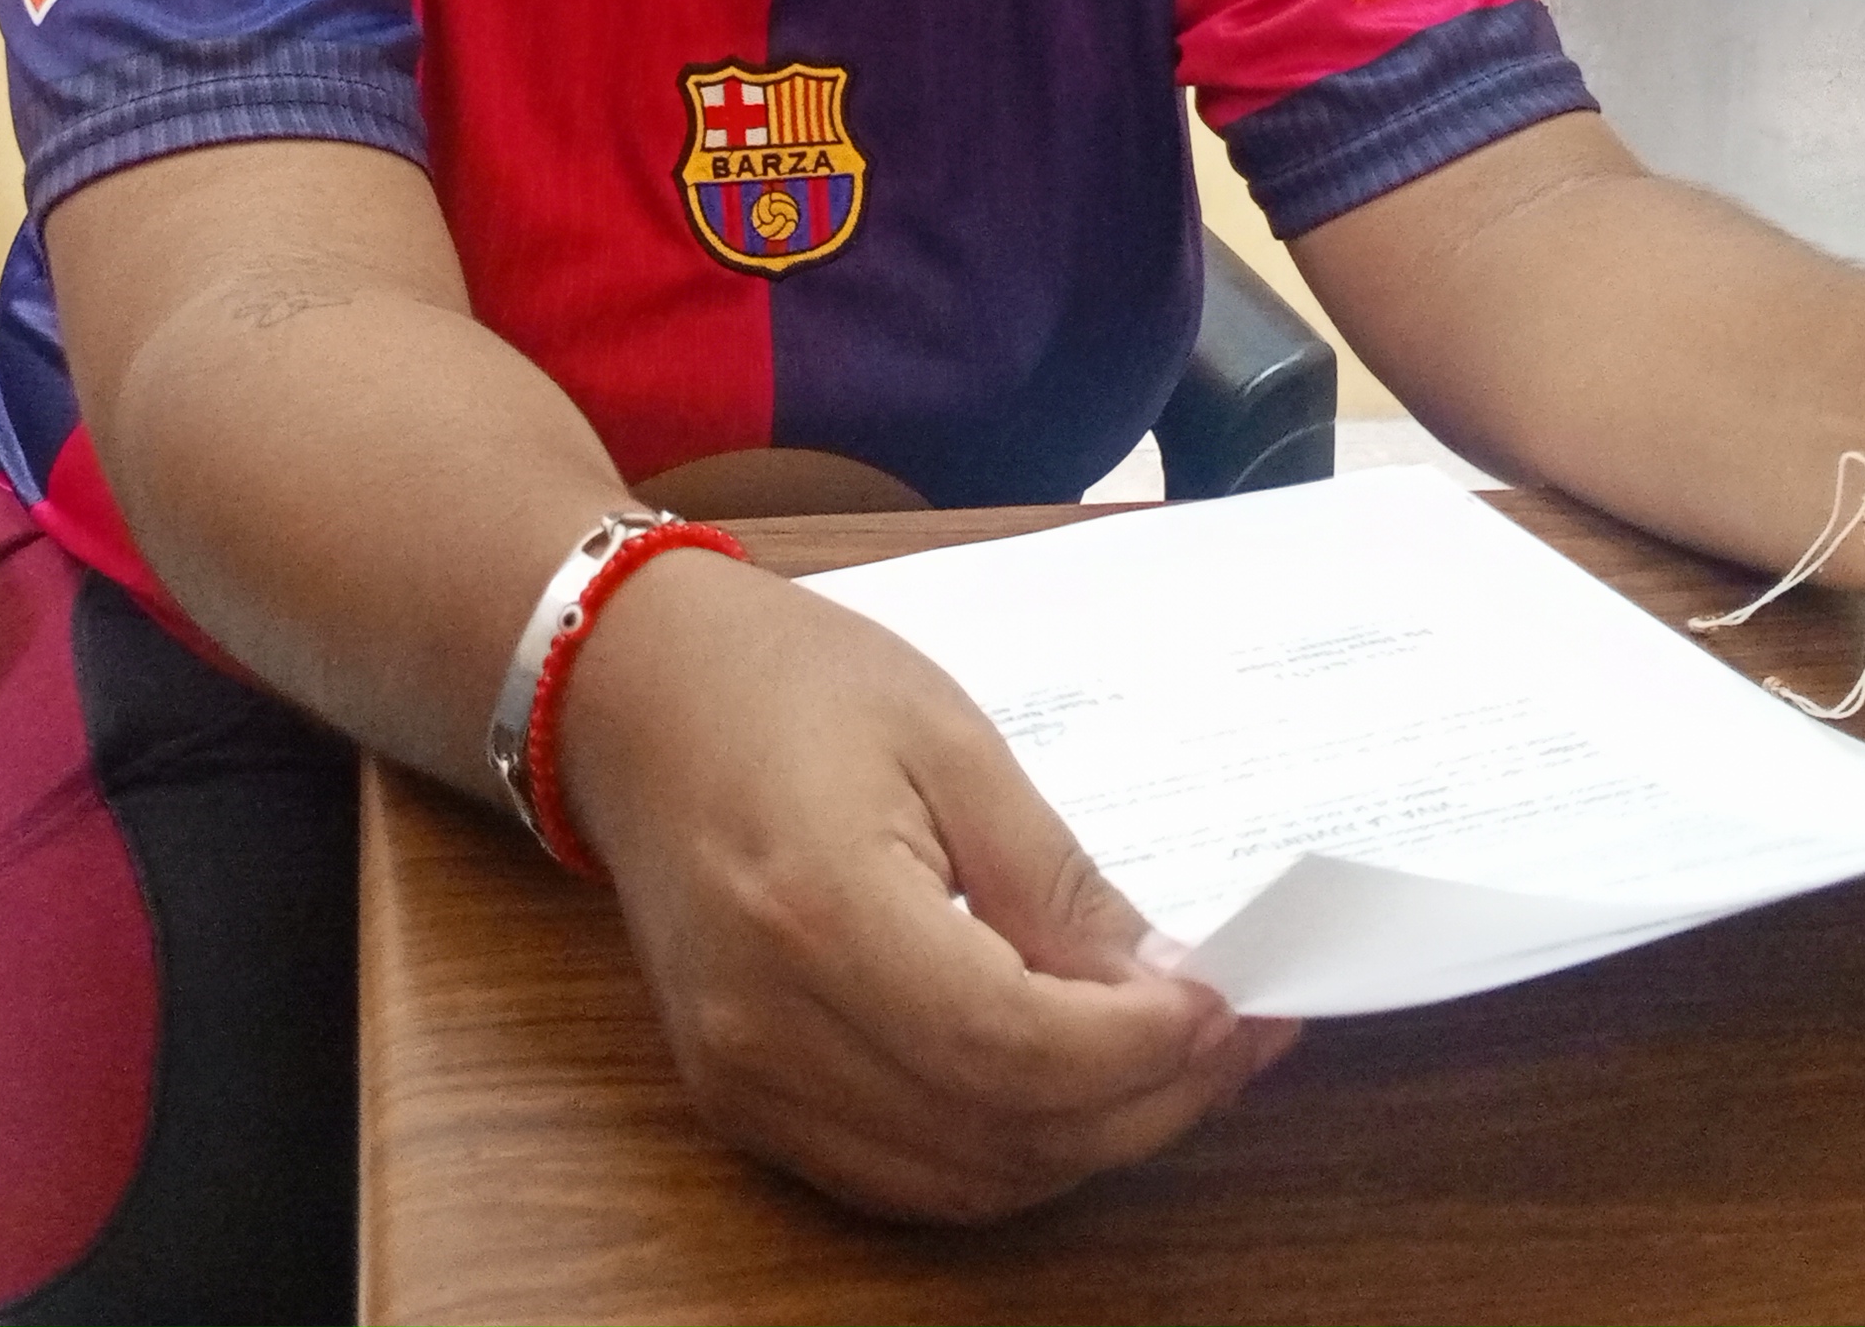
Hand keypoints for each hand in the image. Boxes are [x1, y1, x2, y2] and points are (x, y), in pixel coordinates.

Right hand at [560, 551, 1300, 1219]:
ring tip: (1175, 1064)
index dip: (1138, 1049)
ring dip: (1088, 1141)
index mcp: (819, 910)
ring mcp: (743, 1080)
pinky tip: (1072, 1088)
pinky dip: (1006, 1153)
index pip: (1012, 1047)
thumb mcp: (951, 739)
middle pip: (998, 1134)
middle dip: (1143, 1102)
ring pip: (962, 1181)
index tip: (1225, 1003)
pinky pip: (902, 1178)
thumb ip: (1058, 881)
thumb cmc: (786, 683)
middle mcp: (768, 1025)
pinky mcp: (740, 1101)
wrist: (631, 696)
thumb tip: (1165, 985)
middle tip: (1233, 1037)